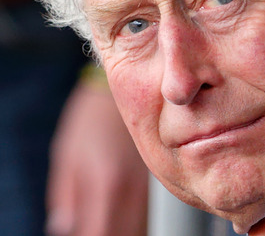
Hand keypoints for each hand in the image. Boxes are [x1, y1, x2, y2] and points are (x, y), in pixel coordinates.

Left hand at [46, 67, 147, 235]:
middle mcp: (132, 189)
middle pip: (126, 235)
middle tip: (93, 230)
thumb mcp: (67, 154)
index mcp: (106, 184)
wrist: (134, 85)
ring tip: (107, 225)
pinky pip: (148, 213)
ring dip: (126, 231)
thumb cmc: (95, 117)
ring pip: (140, 227)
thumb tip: (63, 227)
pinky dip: (136, 222)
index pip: (99, 234)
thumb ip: (65, 195)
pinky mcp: (158, 181)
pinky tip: (125, 219)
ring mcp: (149, 185)